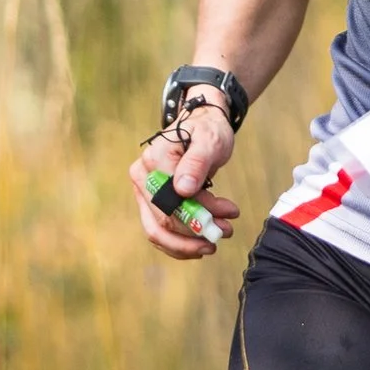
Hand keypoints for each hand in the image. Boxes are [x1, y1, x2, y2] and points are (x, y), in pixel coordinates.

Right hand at [130, 100, 243, 260]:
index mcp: (154, 160)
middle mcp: (142, 176)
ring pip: (157, 231)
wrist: (202, 126)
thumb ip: (197, 163)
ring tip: (215, 241)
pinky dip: (180, 242)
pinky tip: (200, 243)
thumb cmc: (207, 131)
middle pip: (162, 220)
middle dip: (196, 232)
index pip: (171, 201)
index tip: (228, 216)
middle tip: (225, 231)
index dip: (198, 217)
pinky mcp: (149, 201)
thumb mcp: (210, 141)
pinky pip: (159, 230)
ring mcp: (142, 190)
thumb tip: (183, 189)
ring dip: (187, 243)